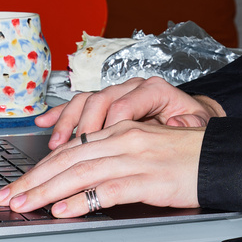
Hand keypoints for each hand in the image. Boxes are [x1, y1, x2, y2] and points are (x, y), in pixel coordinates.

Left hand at [0, 119, 204, 216]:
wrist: (223, 159)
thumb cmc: (185, 161)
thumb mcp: (144, 153)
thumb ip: (112, 164)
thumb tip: (78, 186)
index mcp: (120, 132)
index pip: (70, 149)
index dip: (38, 168)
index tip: (16, 186)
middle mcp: (123, 140)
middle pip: (67, 159)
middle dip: (32, 180)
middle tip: (7, 197)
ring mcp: (135, 158)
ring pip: (80, 173)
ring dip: (46, 191)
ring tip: (25, 205)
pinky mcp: (149, 179)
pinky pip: (107, 189)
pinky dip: (81, 201)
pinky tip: (62, 211)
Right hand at [37, 77, 224, 149]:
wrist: (193, 119)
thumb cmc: (193, 125)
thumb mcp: (198, 126)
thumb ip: (189, 125)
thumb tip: (178, 124)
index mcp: (154, 90)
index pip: (124, 106)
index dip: (106, 129)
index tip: (96, 151)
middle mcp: (132, 87)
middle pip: (98, 103)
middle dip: (78, 129)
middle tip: (64, 154)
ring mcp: (117, 94)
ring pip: (84, 102)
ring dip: (65, 124)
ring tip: (53, 146)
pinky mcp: (106, 104)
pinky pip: (77, 104)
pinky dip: (59, 115)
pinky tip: (42, 123)